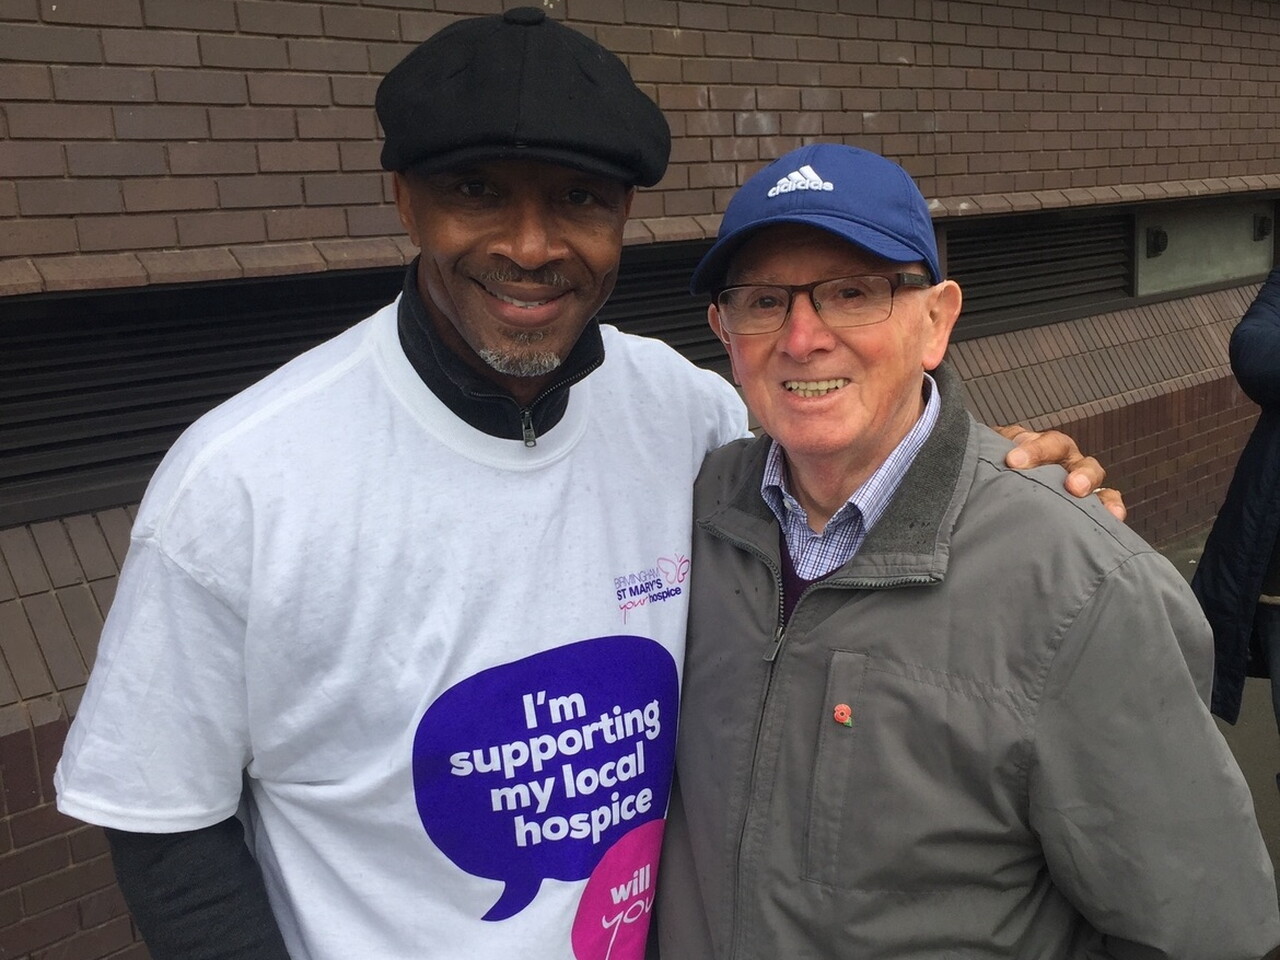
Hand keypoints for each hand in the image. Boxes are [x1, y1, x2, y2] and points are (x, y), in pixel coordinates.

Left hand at [996, 425, 1126, 522]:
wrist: (1004, 495)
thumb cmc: (998, 477)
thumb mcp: (988, 463)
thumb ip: (983, 455)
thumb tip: (966, 454)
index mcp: (1036, 446)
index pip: (1038, 440)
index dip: (1031, 450)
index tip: (1014, 461)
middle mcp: (1059, 459)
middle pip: (1068, 453)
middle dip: (1068, 468)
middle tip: (1066, 483)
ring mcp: (1077, 479)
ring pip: (1092, 473)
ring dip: (1091, 483)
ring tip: (1083, 494)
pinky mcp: (1090, 503)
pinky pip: (1108, 500)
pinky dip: (1112, 506)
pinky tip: (1114, 518)